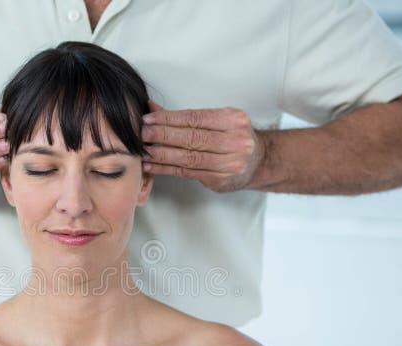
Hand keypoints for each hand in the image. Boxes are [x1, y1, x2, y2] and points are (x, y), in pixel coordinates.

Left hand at [141, 100, 265, 192]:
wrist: (258, 162)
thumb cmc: (232, 137)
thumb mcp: (217, 120)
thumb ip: (186, 117)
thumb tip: (152, 108)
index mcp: (233, 120)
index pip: (196, 118)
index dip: (170, 119)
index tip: (149, 119)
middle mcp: (235, 141)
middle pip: (192, 138)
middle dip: (163, 135)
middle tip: (143, 134)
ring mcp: (229, 163)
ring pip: (189, 158)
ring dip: (162, 154)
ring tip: (144, 151)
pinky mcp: (220, 180)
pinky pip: (188, 173)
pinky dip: (167, 169)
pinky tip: (152, 166)